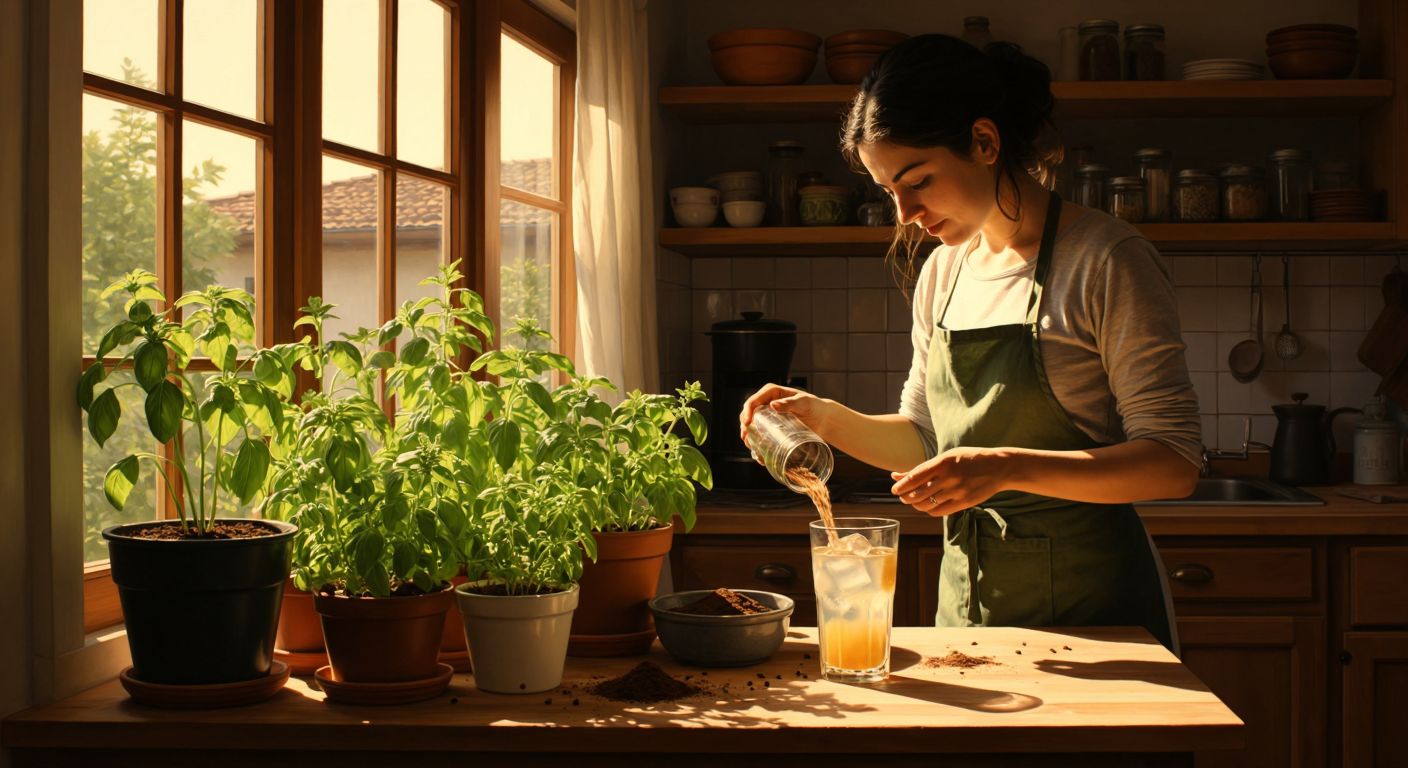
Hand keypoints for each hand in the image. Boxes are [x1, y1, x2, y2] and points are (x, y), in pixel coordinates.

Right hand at [738, 383, 828, 449]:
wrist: (822, 419)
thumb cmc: (815, 407)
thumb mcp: (804, 403)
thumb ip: (790, 403)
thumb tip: (773, 405)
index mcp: (771, 393)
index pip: (753, 401)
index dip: (747, 411)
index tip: (748, 423)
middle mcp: (766, 403)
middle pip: (748, 413)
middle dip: (744, 426)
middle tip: (746, 438)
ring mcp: (767, 416)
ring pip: (750, 425)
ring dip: (747, 436)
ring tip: (751, 447)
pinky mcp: (771, 428)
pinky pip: (759, 435)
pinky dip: (756, 444)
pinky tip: (758, 454)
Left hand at [889, 447, 1013, 516]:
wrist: (998, 467)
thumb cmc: (968, 459)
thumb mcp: (945, 458)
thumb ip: (922, 468)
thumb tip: (896, 475)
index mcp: (943, 462)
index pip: (914, 477)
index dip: (901, 486)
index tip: (894, 490)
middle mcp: (949, 477)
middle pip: (918, 494)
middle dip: (906, 497)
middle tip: (903, 496)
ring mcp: (957, 491)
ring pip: (927, 505)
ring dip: (916, 505)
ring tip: (914, 501)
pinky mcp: (964, 502)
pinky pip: (938, 511)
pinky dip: (929, 510)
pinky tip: (928, 505)